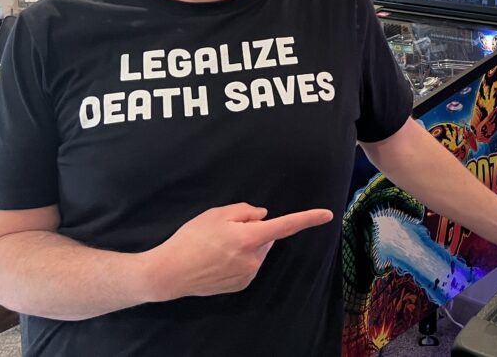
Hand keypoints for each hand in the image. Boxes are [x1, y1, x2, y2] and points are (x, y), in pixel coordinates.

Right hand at [142, 203, 332, 300]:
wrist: (169, 273)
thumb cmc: (190, 239)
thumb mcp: (215, 215)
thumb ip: (244, 211)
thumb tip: (263, 215)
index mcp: (249, 238)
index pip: (285, 225)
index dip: (307, 218)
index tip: (327, 214)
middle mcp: (254, 258)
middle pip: (265, 237)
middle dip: (254, 230)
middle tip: (225, 230)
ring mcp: (248, 274)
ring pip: (257, 251)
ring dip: (246, 245)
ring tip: (216, 247)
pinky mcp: (241, 285)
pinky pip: (249, 265)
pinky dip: (239, 259)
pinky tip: (217, 260)